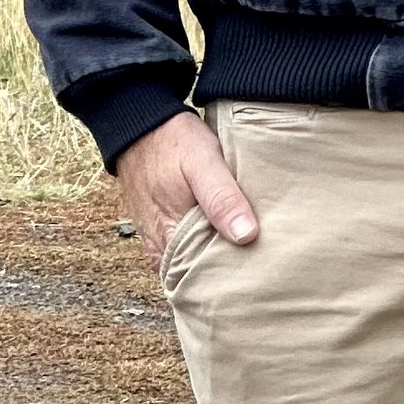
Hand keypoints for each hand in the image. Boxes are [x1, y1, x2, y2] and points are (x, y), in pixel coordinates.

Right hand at [116, 109, 258, 269]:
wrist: (138, 125)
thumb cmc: (172, 142)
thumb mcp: (202, 161)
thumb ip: (221, 198)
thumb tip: (246, 237)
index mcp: (170, 240)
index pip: (207, 278)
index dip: (235, 277)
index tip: (263, 273)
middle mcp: (162, 249)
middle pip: (201, 273)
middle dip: (229, 271)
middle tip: (264, 266)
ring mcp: (159, 240)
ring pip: (194, 262)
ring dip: (217, 257)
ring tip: (250, 253)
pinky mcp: (160, 229)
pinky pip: (185, 249)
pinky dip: (205, 245)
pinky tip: (226, 235)